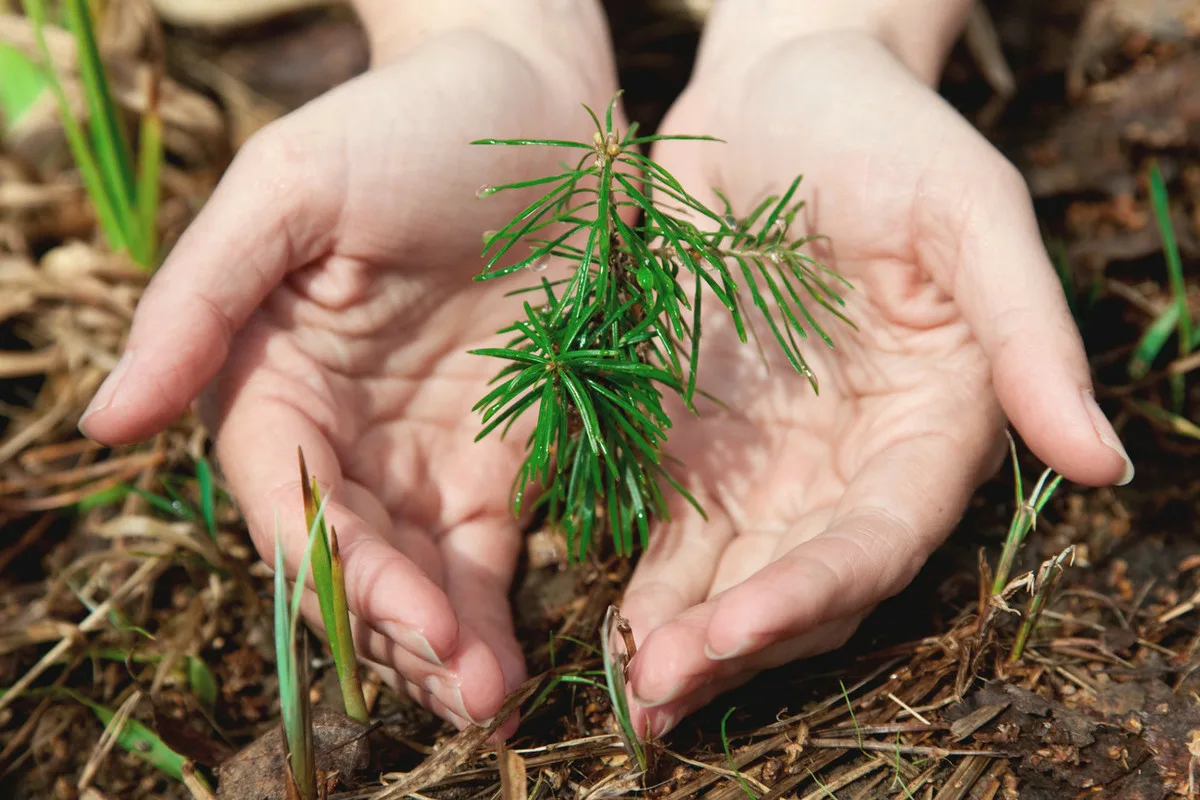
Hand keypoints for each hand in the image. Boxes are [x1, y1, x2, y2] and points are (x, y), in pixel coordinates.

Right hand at [78, 5, 620, 734]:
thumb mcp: (290, 191)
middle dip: (397, 631)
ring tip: (490, 700)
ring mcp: (421, 456)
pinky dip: (492, 617)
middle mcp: (339, 436)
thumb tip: (103, 426)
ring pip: (416, 579)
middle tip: (463, 690)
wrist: (537, 110)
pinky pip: (486, 559)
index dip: (335, 569)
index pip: (284, 502)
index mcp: (271, 382)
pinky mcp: (498, 463)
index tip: (402, 615)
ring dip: (443, 648)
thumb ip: (201, 302)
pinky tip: (510, 670)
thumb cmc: (403, 129)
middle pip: (348, 561)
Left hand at [618, 23, 1133, 735]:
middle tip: (657, 690)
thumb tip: (1102, 464)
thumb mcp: (969, 212)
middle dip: (736, 643)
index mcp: (931, 426)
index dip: (810, 592)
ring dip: (684, 635)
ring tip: (629, 688)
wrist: (776, 91)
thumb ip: (1027, 335)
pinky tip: (608, 621)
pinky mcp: (702, 436)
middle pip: (803, 582)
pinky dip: (647, 578)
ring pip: (735, 575)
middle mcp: (852, 461)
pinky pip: (676, 527)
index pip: (877, 540)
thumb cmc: (884, 133)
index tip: (732, 630)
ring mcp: (772, 455)